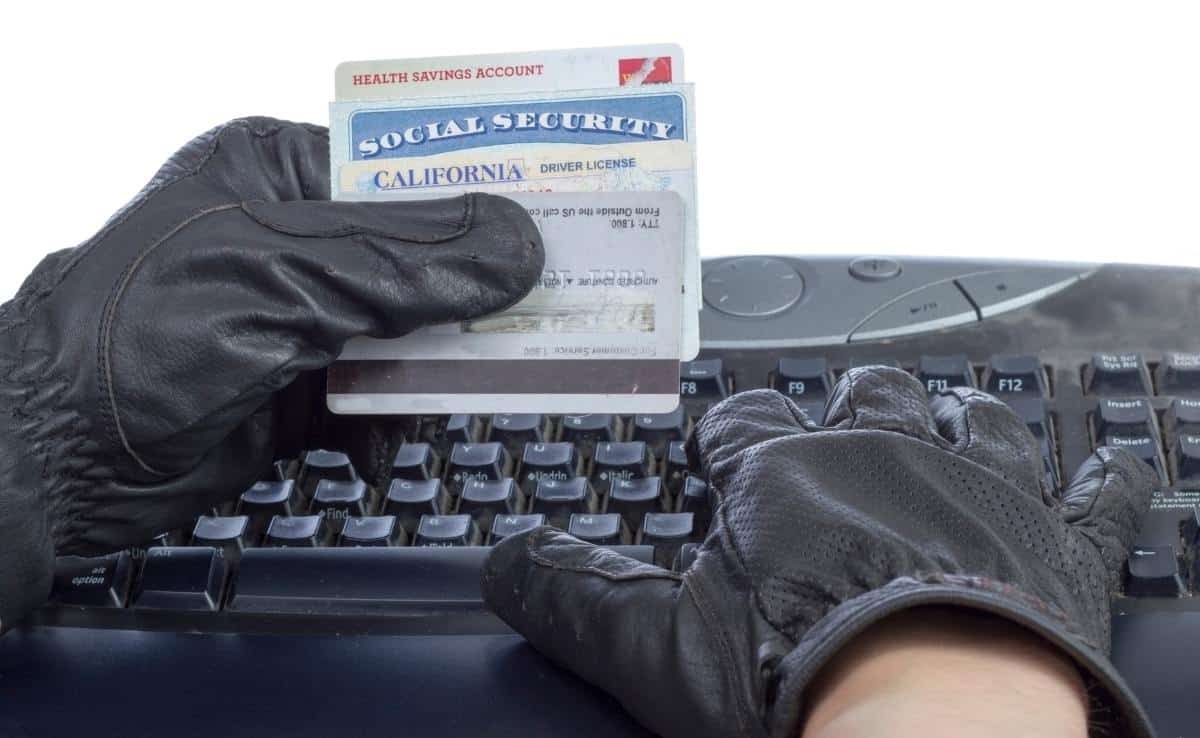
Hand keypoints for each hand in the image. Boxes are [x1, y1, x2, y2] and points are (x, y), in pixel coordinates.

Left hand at [0, 117, 542, 628]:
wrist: (54, 460)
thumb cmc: (138, 333)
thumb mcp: (281, 276)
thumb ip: (406, 262)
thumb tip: (518, 244)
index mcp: (281, 175)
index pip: (407, 171)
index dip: (482, 196)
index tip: (556, 218)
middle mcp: (297, 241)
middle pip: (421, 258)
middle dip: (471, 297)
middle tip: (541, 317)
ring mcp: (301, 317)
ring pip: (411, 335)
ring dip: (433, 372)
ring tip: (451, 396)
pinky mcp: (302, 388)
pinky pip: (381, 397)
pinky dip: (390, 423)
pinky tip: (376, 443)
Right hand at [483, 367, 1155, 737]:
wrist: (931, 720)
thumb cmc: (800, 677)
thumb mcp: (660, 645)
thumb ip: (577, 596)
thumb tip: (505, 561)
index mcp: (789, 481)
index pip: (746, 423)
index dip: (731, 424)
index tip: (723, 433)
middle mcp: (885, 461)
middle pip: (866, 399)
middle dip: (853, 400)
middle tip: (847, 410)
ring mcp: (977, 492)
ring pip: (974, 419)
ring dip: (963, 414)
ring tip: (955, 414)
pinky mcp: (1057, 544)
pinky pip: (1095, 493)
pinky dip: (1104, 478)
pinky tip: (1108, 465)